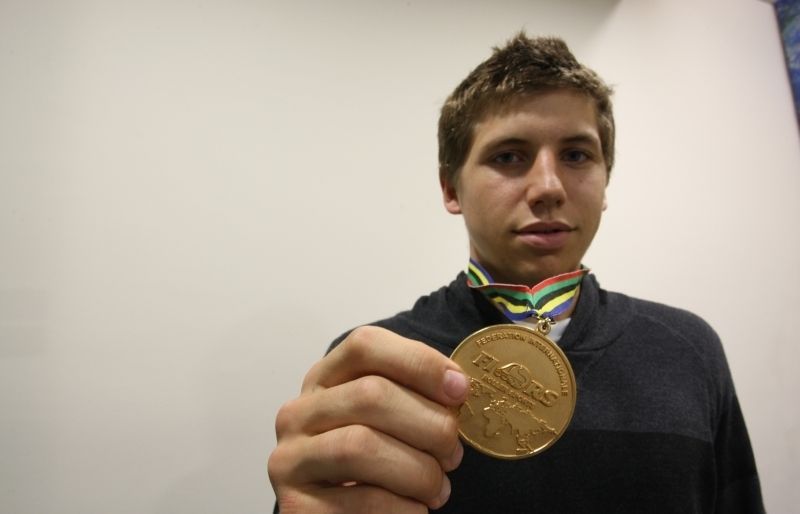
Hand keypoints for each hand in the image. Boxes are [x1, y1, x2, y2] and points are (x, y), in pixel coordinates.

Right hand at [268, 325, 468, 512]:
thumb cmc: (374, 466)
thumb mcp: (386, 420)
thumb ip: (412, 395)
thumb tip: (457, 386)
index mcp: (324, 380)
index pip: (365, 345)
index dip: (419, 362)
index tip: (460, 390)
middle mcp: (298, 414)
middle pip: (370, 394)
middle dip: (429, 424)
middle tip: (453, 453)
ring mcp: (290, 460)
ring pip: (361, 446)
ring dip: (418, 470)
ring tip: (438, 488)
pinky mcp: (296, 508)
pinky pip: (362, 502)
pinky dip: (404, 509)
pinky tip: (416, 510)